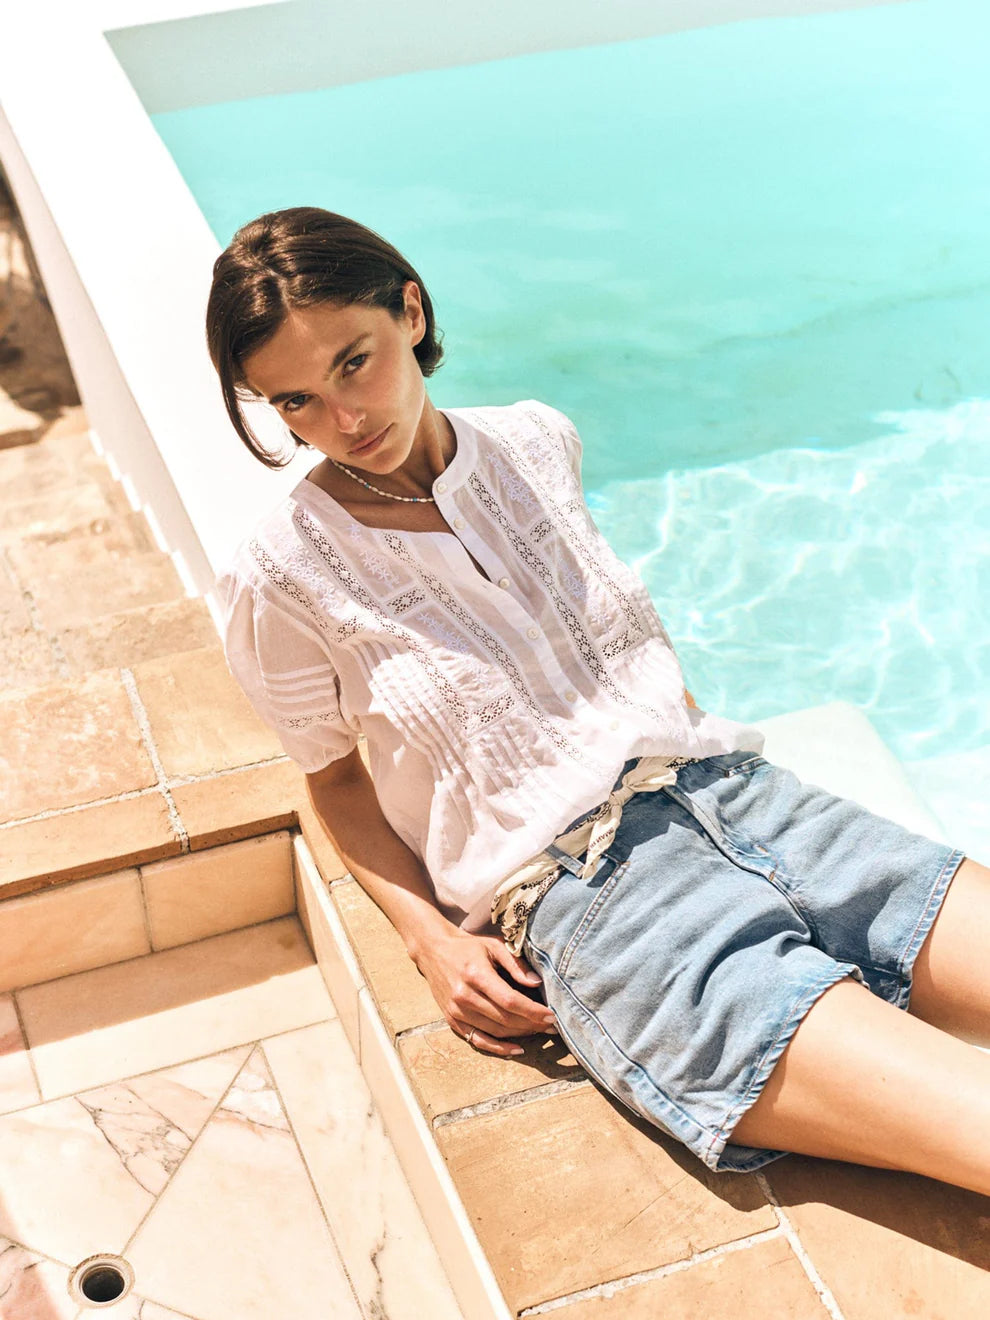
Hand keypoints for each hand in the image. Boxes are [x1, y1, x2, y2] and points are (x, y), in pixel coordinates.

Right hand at [413, 927, 557, 1055]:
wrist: (433, 951)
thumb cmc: (468, 947)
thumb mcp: (493, 945)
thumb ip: (515, 963)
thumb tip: (537, 982)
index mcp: (476, 975)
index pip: (510, 1000)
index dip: (532, 1011)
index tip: (551, 1016)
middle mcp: (464, 996)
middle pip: (504, 1018)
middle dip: (531, 1024)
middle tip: (551, 1026)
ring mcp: (456, 1011)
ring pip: (495, 1031)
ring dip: (520, 1035)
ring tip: (539, 1031)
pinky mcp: (452, 1020)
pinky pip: (478, 1040)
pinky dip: (499, 1048)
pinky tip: (517, 1049)